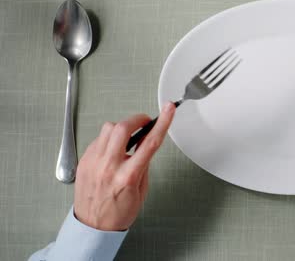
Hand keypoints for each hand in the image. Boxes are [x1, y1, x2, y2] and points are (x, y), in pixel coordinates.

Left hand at [73, 102, 175, 230]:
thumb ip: (144, 164)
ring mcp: (93, 163)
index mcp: (127, 176)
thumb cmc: (118, 212)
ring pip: (108, 129)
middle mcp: (108, 167)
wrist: (93, 227)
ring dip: (121, 129)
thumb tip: (146, 142)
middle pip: (123, 128)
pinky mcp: (84, 161)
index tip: (168, 110)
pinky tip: (112, 150)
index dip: (162, 122)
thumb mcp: (141, 190)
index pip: (150, 142)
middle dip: (136, 119)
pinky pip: (98, 140)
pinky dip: (108, 140)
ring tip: (126, 139)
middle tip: (144, 121)